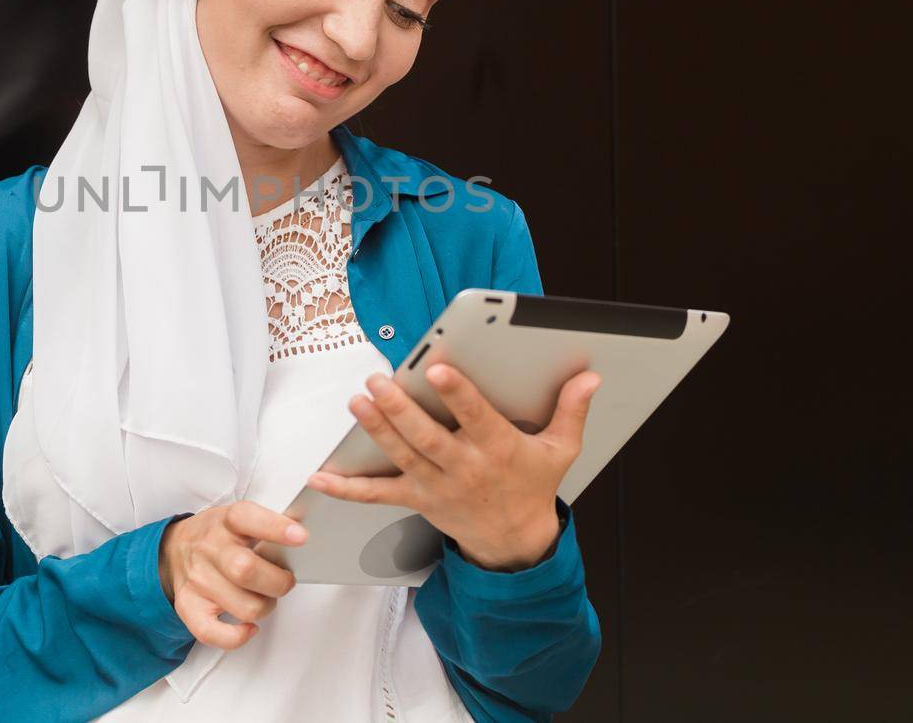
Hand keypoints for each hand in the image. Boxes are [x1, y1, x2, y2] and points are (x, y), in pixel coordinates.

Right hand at [157, 500, 306, 648]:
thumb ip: (268, 525)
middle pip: (245, 570)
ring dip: (265, 607)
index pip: (247, 518)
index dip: (275, 528)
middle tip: (286, 580)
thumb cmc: (218, 536)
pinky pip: (212, 633)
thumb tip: (302, 533)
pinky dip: (237, 636)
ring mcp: (198, 580)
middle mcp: (209, 549)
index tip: (301, 537)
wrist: (174, 550)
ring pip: (243, 606)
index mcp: (226, 522)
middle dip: (278, 582)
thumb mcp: (240, 518)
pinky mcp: (189, 607)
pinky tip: (249, 626)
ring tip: (265, 598)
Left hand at [308, 357, 600, 571]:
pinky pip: (378, 494)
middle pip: (427, 436)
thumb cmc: (533, 487)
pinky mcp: (416, 498)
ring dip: (377, 429)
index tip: (439, 368)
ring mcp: (436, 485)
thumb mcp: (560, 451)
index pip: (476, 417)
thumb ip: (572, 411)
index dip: (457, 393)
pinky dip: (348, 488)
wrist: (515, 543)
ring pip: (402, 455)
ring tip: (358, 401)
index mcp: (498, 450)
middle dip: (401, 408)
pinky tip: (322, 477)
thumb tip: (590, 377)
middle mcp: (464, 468)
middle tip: (379, 380)